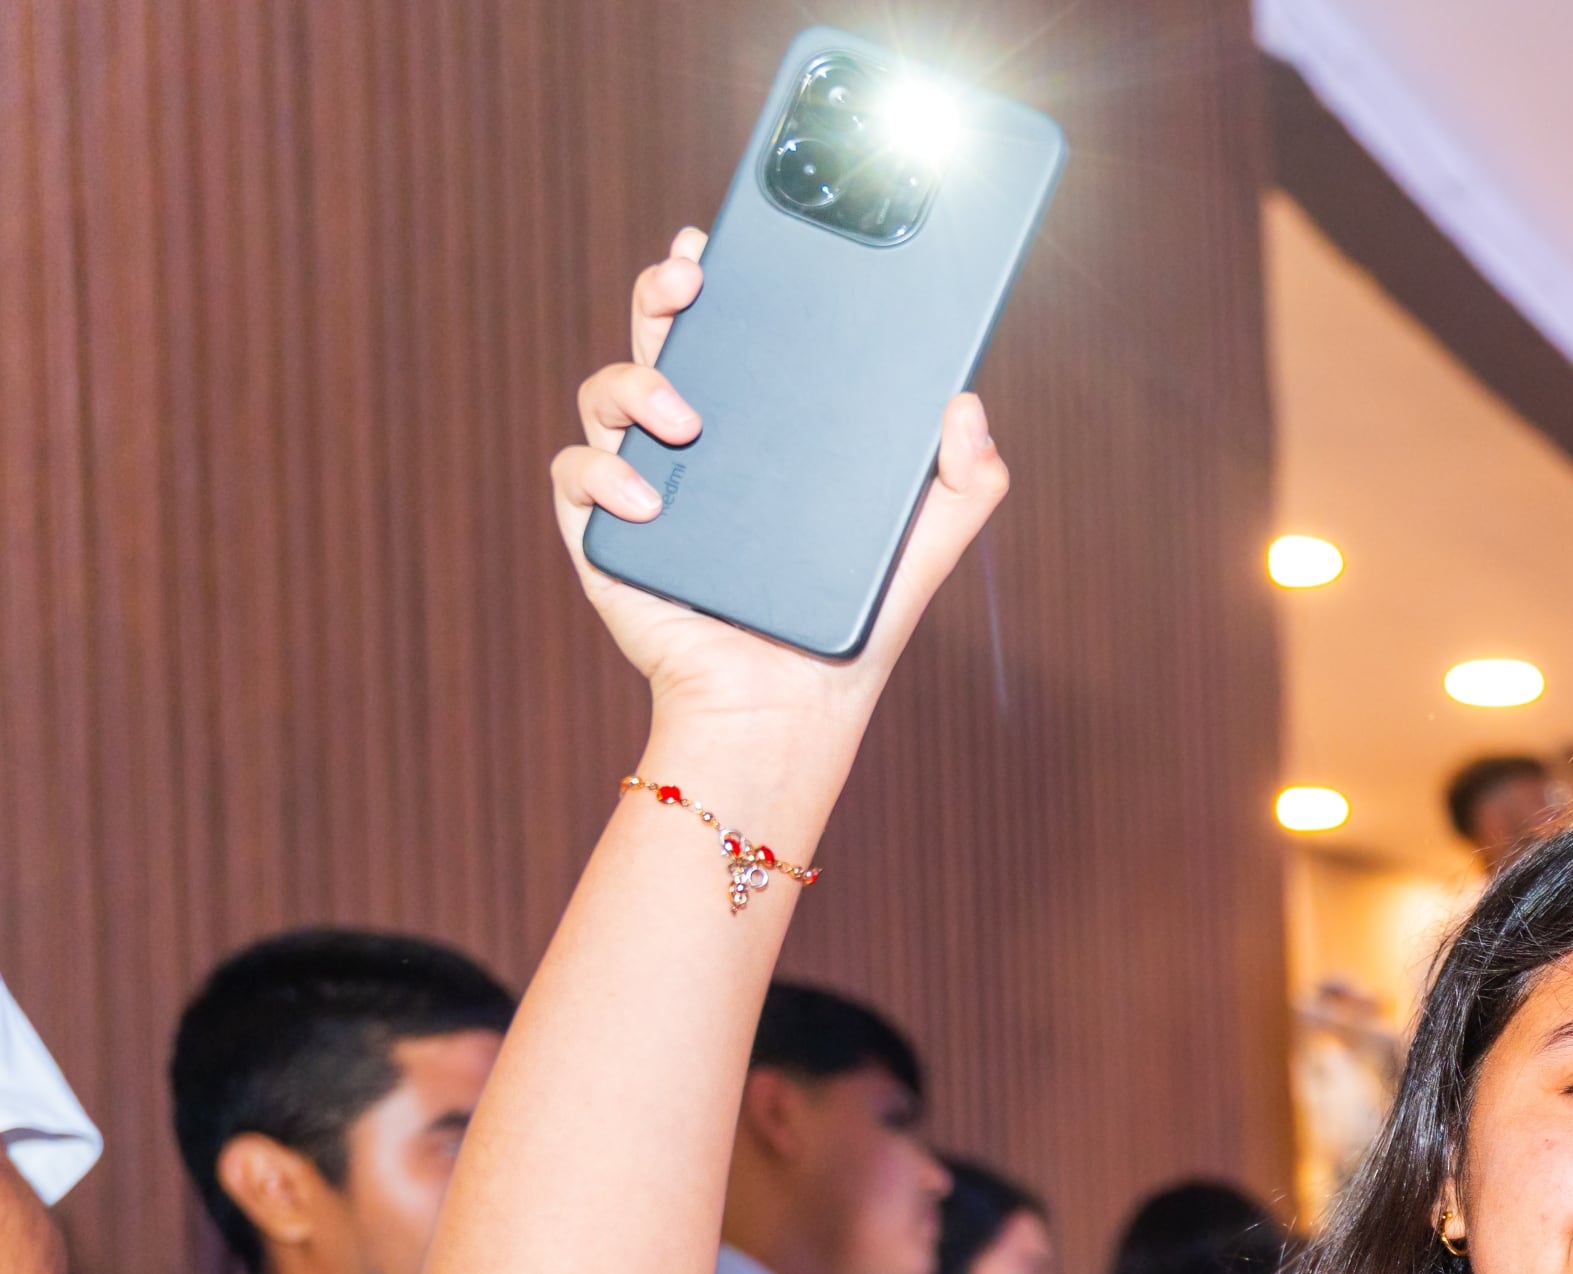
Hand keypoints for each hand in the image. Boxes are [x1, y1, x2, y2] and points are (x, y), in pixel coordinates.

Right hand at [548, 227, 1010, 748]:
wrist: (794, 705)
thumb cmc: (854, 621)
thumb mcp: (926, 543)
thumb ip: (966, 477)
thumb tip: (966, 399)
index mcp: (761, 424)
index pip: (734, 328)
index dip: (717, 274)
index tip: (721, 238)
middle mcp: (692, 437)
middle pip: (661, 335)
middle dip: (664, 289)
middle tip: (691, 278)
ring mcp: (640, 477)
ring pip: (606, 390)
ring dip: (637, 384)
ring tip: (688, 421)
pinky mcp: (602, 531)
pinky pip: (575, 476)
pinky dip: (602, 475)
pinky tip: (647, 497)